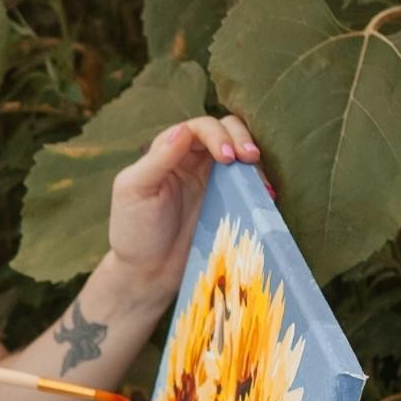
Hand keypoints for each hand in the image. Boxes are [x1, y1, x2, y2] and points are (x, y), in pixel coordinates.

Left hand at [103, 115, 269, 298]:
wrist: (148, 272)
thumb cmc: (134, 230)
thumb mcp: (135, 190)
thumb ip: (158, 158)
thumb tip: (184, 129)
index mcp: (169, 151)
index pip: (199, 128)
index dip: (217, 134)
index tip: (227, 157)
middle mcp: (193, 160)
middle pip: (226, 131)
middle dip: (241, 138)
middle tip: (250, 158)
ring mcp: (212, 180)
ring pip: (240, 153)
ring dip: (254, 158)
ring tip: (262, 180)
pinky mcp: (227, 202)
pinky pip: (247, 183)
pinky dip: (259, 183)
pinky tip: (266, 195)